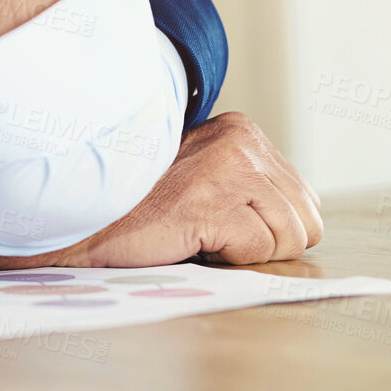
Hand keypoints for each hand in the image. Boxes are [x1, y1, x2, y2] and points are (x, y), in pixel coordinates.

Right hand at [0, 112, 323, 270]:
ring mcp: (230, 168)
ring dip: (246, 252)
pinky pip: (260, 252)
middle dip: (265, 242)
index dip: (268, 228)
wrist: (83, 216)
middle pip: (307, 220)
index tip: (220, 222)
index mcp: (242, 131)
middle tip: (210, 232)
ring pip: (290, 237)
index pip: (304, 199)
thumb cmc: (140, 207)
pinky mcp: (215, 200)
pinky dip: (227, 259)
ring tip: (198, 234)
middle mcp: (241, 141)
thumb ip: (249, 186)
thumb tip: (302, 223)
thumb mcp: (204, 177)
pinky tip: (189, 239)